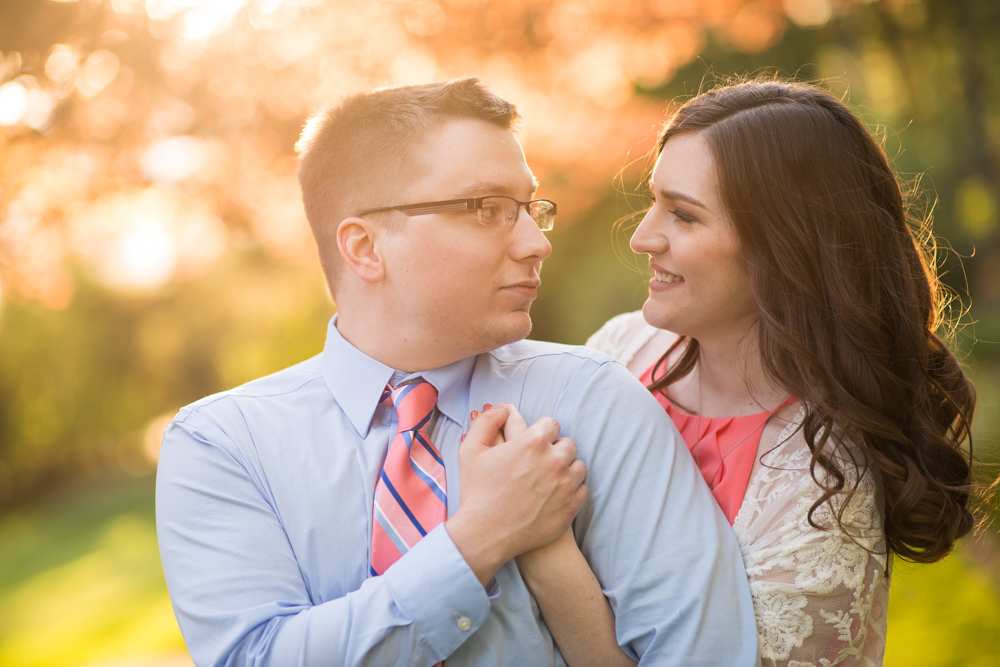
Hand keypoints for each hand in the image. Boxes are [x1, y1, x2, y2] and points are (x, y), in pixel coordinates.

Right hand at [445, 404, 587, 585]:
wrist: (486, 535)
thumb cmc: (477, 492)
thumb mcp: (471, 450)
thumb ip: (487, 422)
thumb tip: (504, 408)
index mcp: (533, 442)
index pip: (552, 424)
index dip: (542, 432)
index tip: (534, 444)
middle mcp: (554, 460)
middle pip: (568, 444)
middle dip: (556, 450)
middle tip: (541, 462)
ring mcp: (566, 485)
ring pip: (579, 466)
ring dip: (567, 469)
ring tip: (550, 479)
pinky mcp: (571, 507)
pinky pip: (582, 489)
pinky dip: (572, 490)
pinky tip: (556, 495)